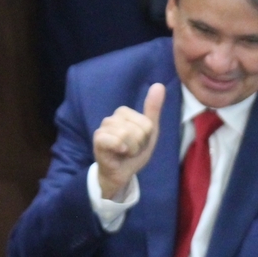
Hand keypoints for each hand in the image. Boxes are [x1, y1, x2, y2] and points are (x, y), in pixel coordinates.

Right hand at [93, 83, 164, 200]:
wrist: (122, 172)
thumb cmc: (135, 151)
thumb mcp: (150, 130)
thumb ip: (153, 109)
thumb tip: (159, 84)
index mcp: (124, 113)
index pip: (147, 123)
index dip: (147, 136)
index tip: (140, 142)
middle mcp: (111, 118)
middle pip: (139, 129)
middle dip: (140, 143)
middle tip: (132, 149)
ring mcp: (103, 129)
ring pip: (128, 134)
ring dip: (132, 148)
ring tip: (126, 152)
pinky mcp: (98, 140)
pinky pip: (114, 140)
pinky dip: (121, 148)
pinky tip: (119, 152)